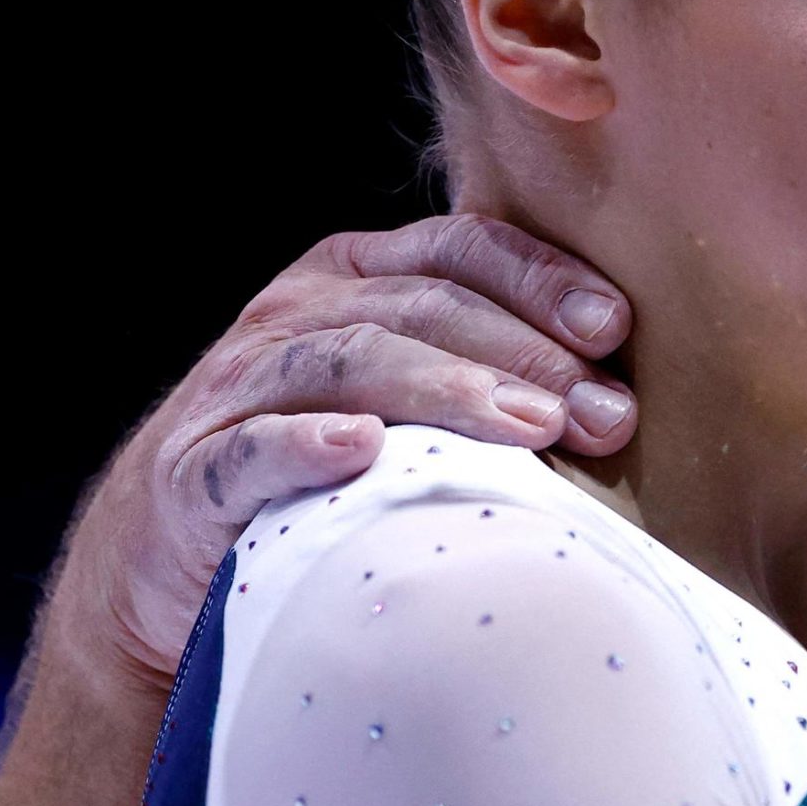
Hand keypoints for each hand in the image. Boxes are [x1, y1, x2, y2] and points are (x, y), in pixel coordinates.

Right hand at [59, 214, 635, 686]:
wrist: (178, 556)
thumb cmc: (340, 469)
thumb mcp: (416, 399)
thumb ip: (500, 375)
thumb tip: (627, 399)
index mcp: (359, 275)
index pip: (462, 249)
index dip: (541, 280)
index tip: (615, 328)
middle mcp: (297, 312)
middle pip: (424, 307)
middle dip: (524, 354)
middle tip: (603, 413)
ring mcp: (238, 386)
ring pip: (351, 360)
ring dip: (448, 390)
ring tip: (531, 430)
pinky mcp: (192, 470)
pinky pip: (250, 447)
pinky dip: (305, 444)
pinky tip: (361, 450)